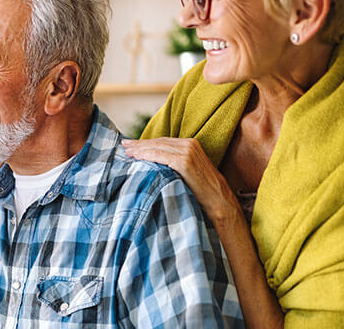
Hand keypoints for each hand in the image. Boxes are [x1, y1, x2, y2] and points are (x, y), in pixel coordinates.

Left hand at [121, 138, 241, 223]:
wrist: (220, 202)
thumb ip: (173, 164)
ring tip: (127, 152)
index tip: (130, 145)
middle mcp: (189, 144)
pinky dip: (147, 155)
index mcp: (190, 145)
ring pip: (157, 147)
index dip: (145, 143)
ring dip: (140, 149)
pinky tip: (137, 157)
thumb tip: (153, 164)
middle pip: (157, 142)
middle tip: (123, 145)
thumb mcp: (187, 172)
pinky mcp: (185, 162)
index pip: (162, 141)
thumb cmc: (203, 191)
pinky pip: (161, 156)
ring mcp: (188, 152)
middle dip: (139, 144)